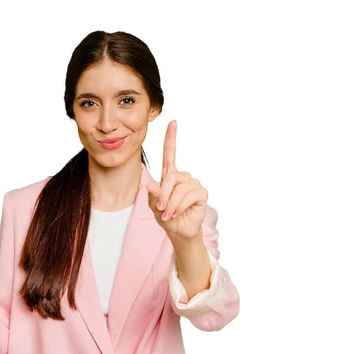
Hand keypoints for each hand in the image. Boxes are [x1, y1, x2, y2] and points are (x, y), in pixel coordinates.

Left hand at [146, 120, 207, 240]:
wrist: (178, 231)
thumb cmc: (166, 216)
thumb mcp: (154, 206)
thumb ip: (152, 195)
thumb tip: (151, 185)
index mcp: (170, 176)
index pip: (170, 154)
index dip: (171, 138)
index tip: (173, 122)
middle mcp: (183, 177)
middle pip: (170, 177)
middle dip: (163, 194)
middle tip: (160, 209)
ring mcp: (193, 184)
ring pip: (179, 188)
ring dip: (171, 203)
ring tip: (169, 214)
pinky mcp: (201, 193)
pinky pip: (188, 195)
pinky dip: (180, 206)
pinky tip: (178, 212)